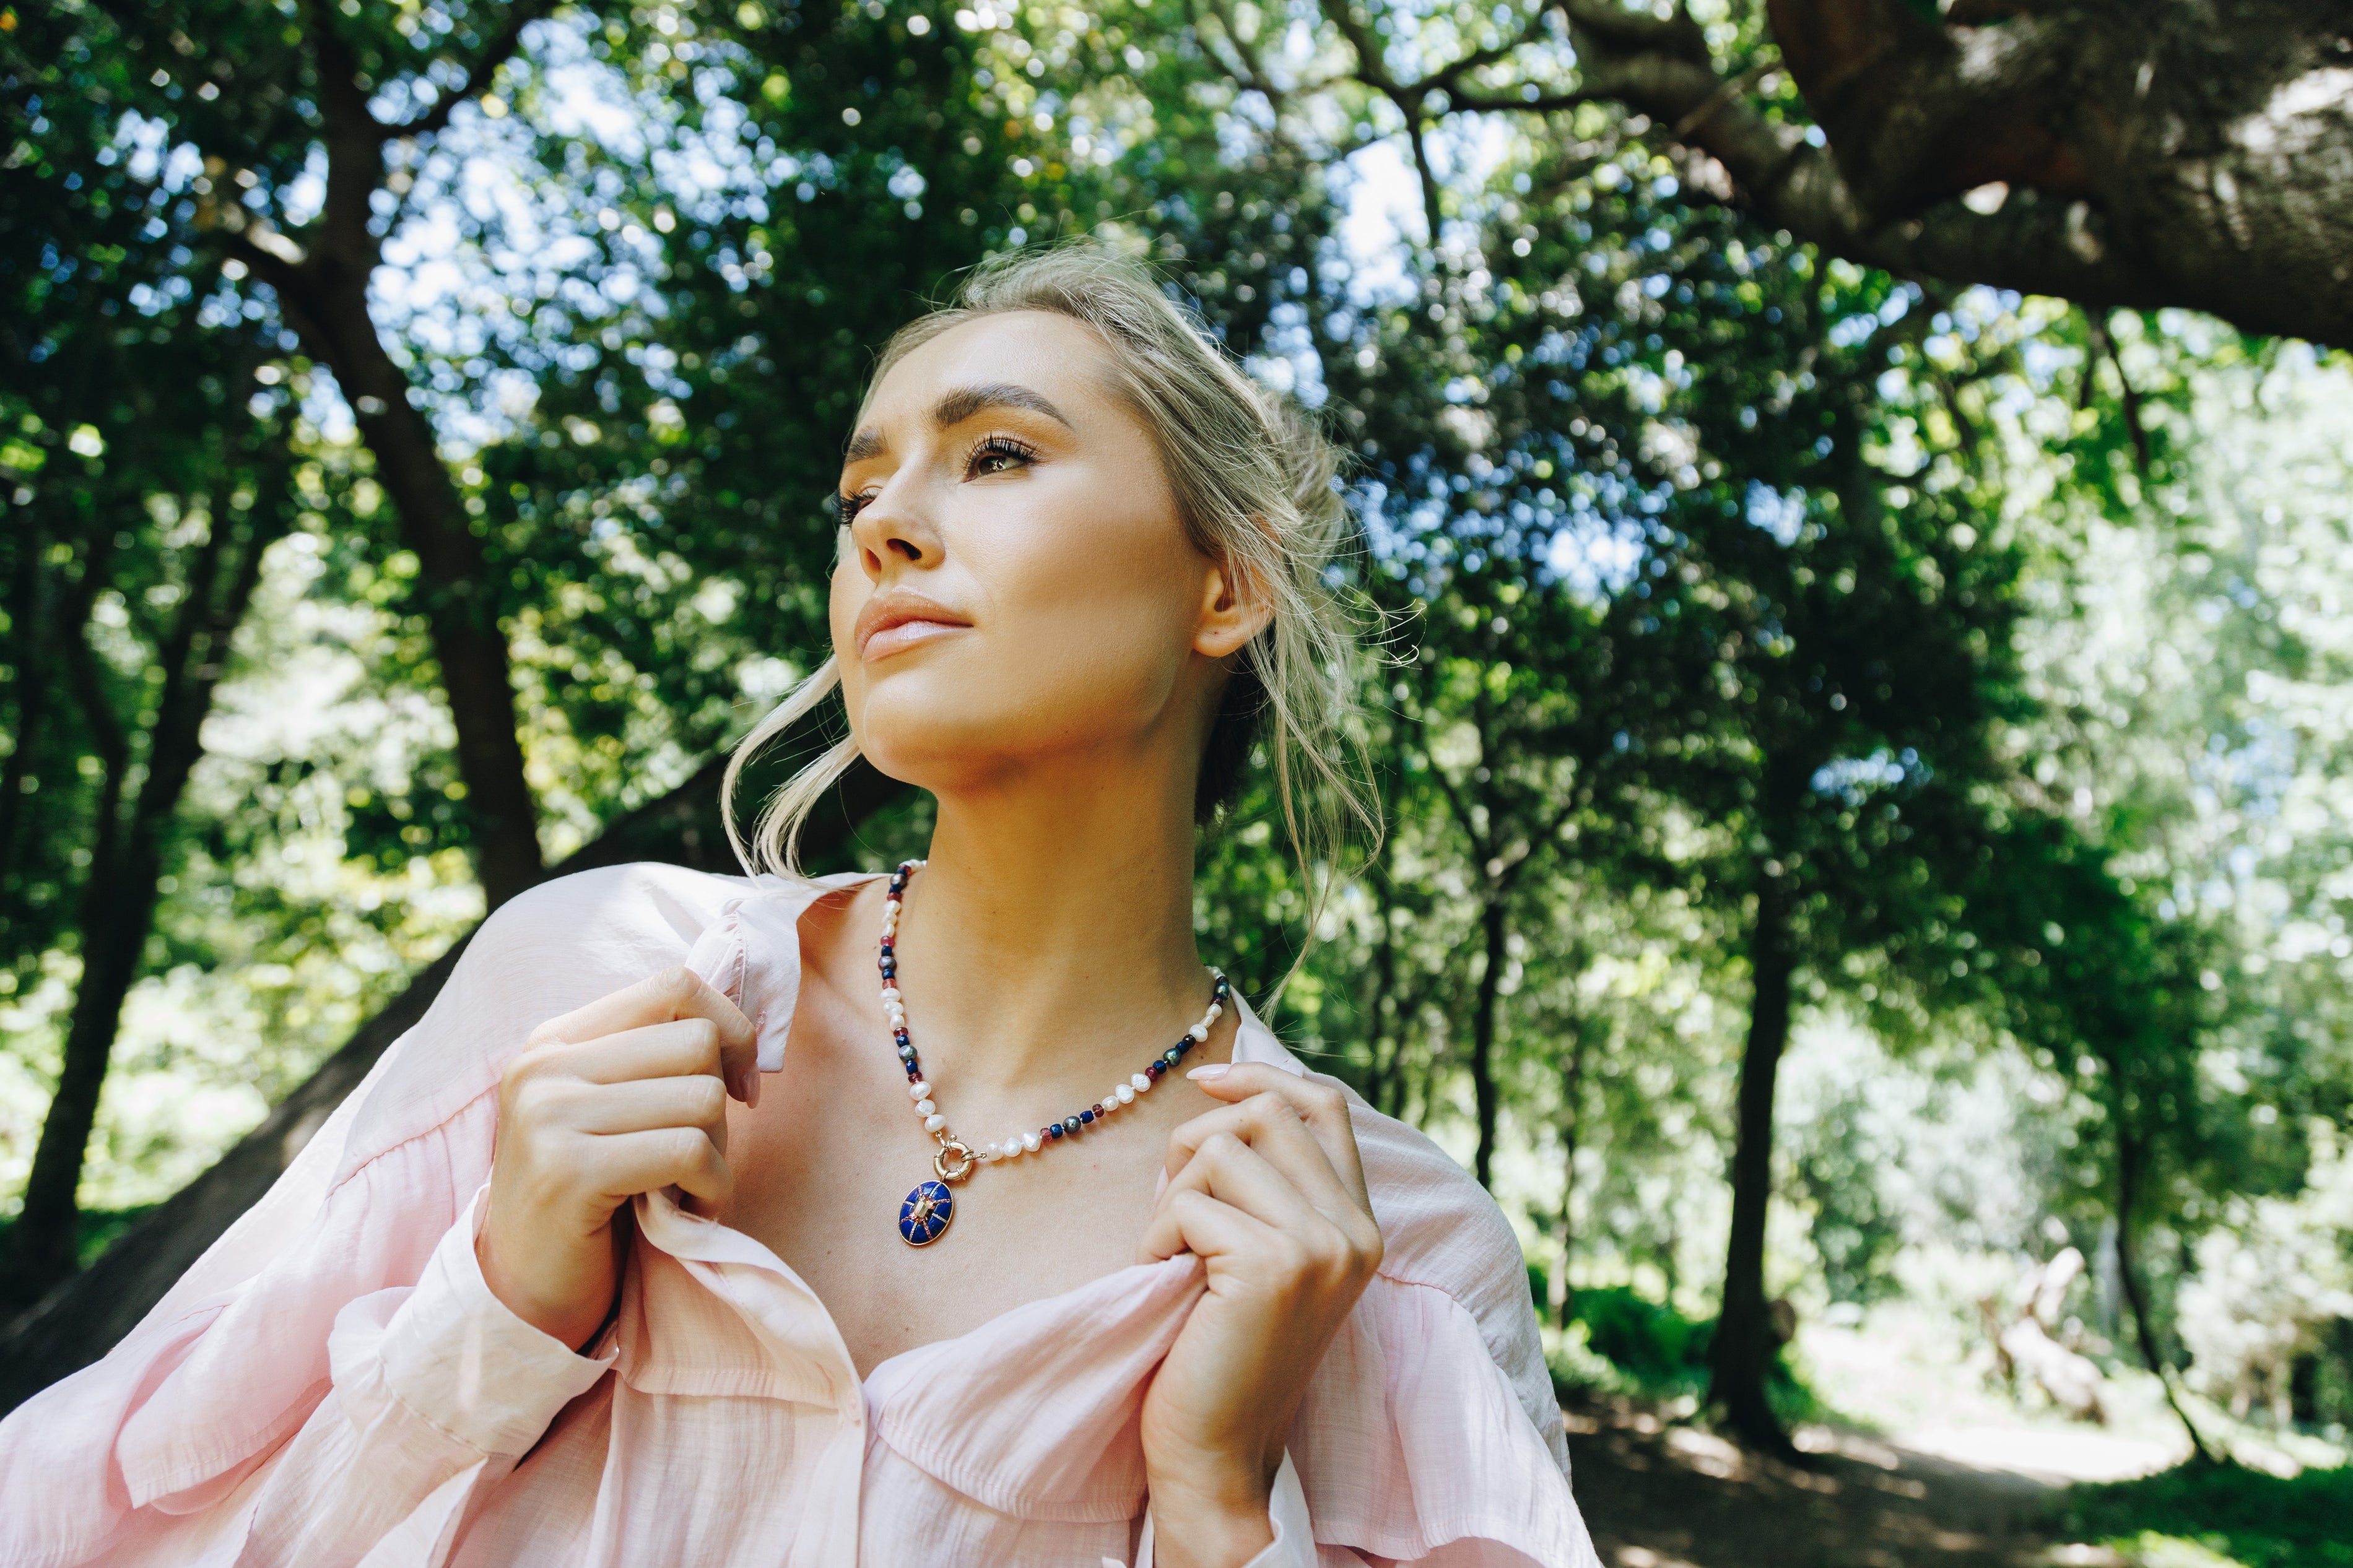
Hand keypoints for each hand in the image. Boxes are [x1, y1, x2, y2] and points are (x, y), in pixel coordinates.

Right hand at [477, 967, 756, 1349]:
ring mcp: (548, 1115)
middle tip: (698, 1155)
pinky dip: (710, 1188)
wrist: (522, 1293)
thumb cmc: (591, 1198)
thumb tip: (746, 1028)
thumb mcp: (613, 1110)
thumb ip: (657, 1059)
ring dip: (718, 1154)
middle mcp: (544, 1066)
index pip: (674, 985)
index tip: (738, 1086)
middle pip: (697, 1043)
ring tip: (685, 1188)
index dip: (729, 1029)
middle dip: (721, 1104)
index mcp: (555, 1039)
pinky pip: (689, 1151)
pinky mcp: (569, 1170)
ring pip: (702, 1097)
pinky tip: (685, 1212)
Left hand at [1136, 1064, 1383, 1567]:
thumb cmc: (1221, 1349)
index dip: (1262, 1075)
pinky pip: (1186, 1205)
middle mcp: (1355, 1230)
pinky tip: (1164, 1284)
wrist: (1220, 1451)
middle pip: (1263, 1113)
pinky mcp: (1273, 1266)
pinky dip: (1155, 1240)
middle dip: (1194, 1144)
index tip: (1204, 1082)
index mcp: (1360, 1223)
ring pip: (1218, 1152)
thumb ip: (1266, 1185)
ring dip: (1171, 1199)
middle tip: (1172, 1211)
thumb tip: (1220, 1090)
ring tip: (1173, 1258)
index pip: (1324, 1106)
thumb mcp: (1261, 1253)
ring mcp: (1321, 1246)